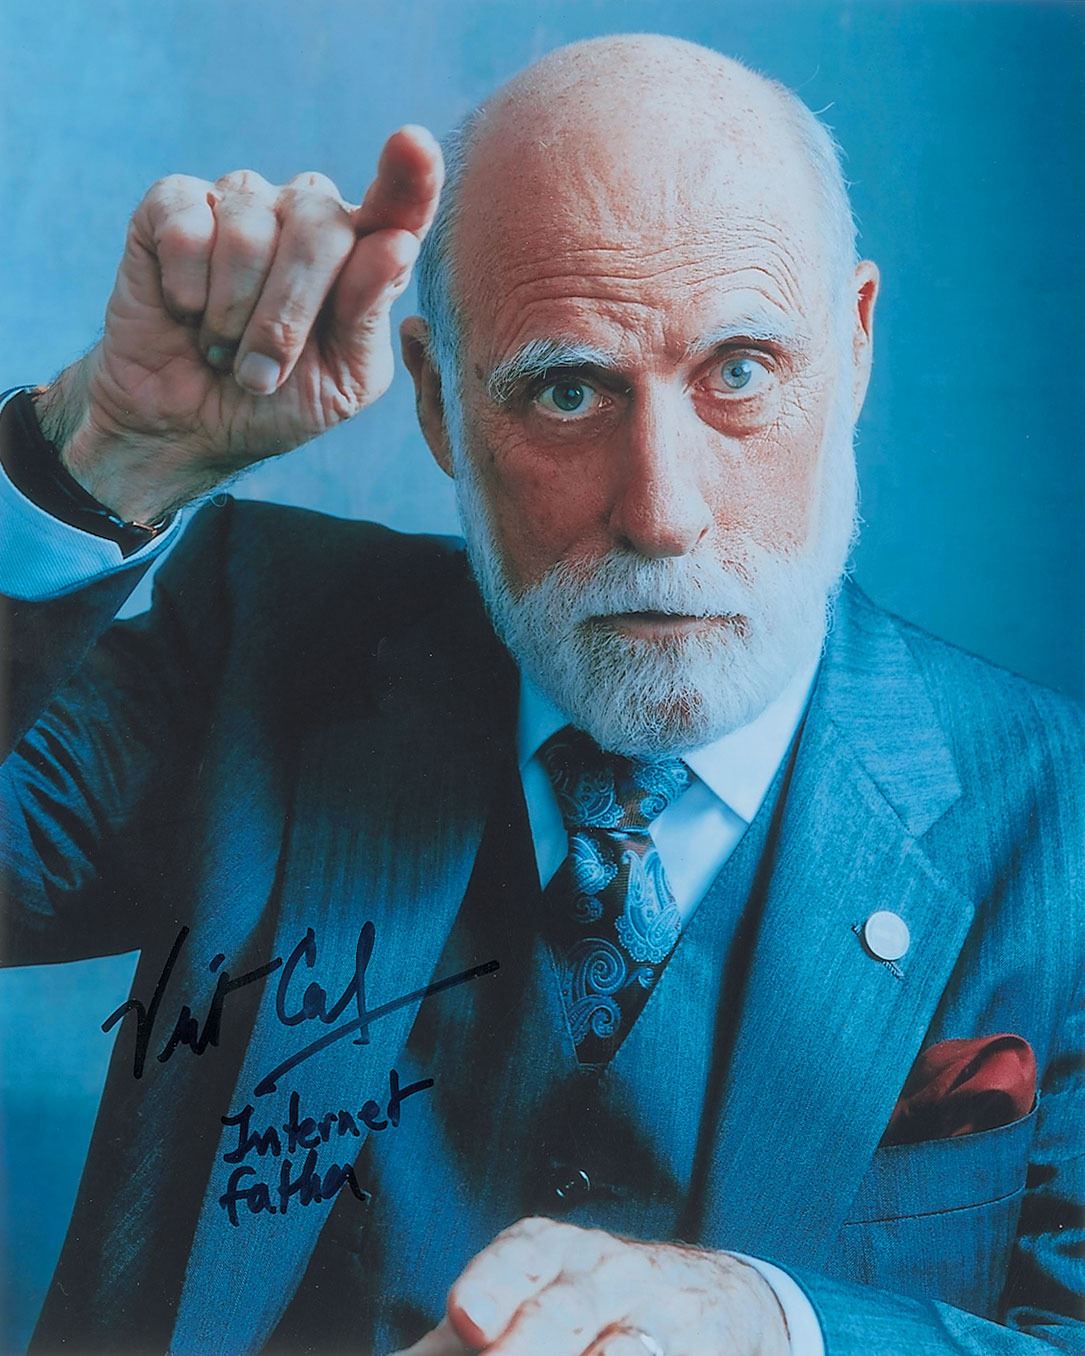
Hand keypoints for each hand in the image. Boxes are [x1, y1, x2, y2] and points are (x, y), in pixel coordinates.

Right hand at [35, 126, 442, 522]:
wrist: (188, 425)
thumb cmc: (278, 402)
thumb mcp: (343, 381)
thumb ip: (370, 316)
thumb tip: (395, 244)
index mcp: (364, 254)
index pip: (398, 208)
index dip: (410, 178)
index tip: (414, 146)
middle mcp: (309, 214)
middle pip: (320, 228)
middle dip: (286, 317)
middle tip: (260, 373)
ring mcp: (244, 200)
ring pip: (249, 230)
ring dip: (232, 315)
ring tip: (223, 348)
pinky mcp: (176, 202)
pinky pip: (187, 227)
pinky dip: (186, 290)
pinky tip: (185, 312)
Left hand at [393, 1217, 789, 1355]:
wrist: (706, 1293)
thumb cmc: (584, 1297)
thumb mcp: (523, 1295)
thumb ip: (453, 1340)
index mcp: (549, 1251)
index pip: (518, 1259)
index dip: (492, 1288)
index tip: (467, 1319)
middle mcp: (602, 1271)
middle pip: (563, 1312)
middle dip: (529, 1344)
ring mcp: (652, 1311)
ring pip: (620, 1347)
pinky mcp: (691, 1347)